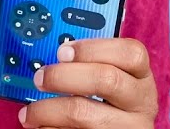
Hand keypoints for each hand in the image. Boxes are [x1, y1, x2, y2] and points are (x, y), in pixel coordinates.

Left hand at [19, 38, 157, 127]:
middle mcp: (140, 102)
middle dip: (63, 76)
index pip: (131, 53)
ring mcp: (128, 127)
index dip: (92, 48)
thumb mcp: (109, 79)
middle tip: (38, 78)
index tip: (62, 51)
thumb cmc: (107, 102)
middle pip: (106, 79)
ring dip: (47, 109)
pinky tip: (42, 127)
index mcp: (140, 77)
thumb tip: (49, 53)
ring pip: (83, 113)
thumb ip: (88, 64)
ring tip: (29, 112)